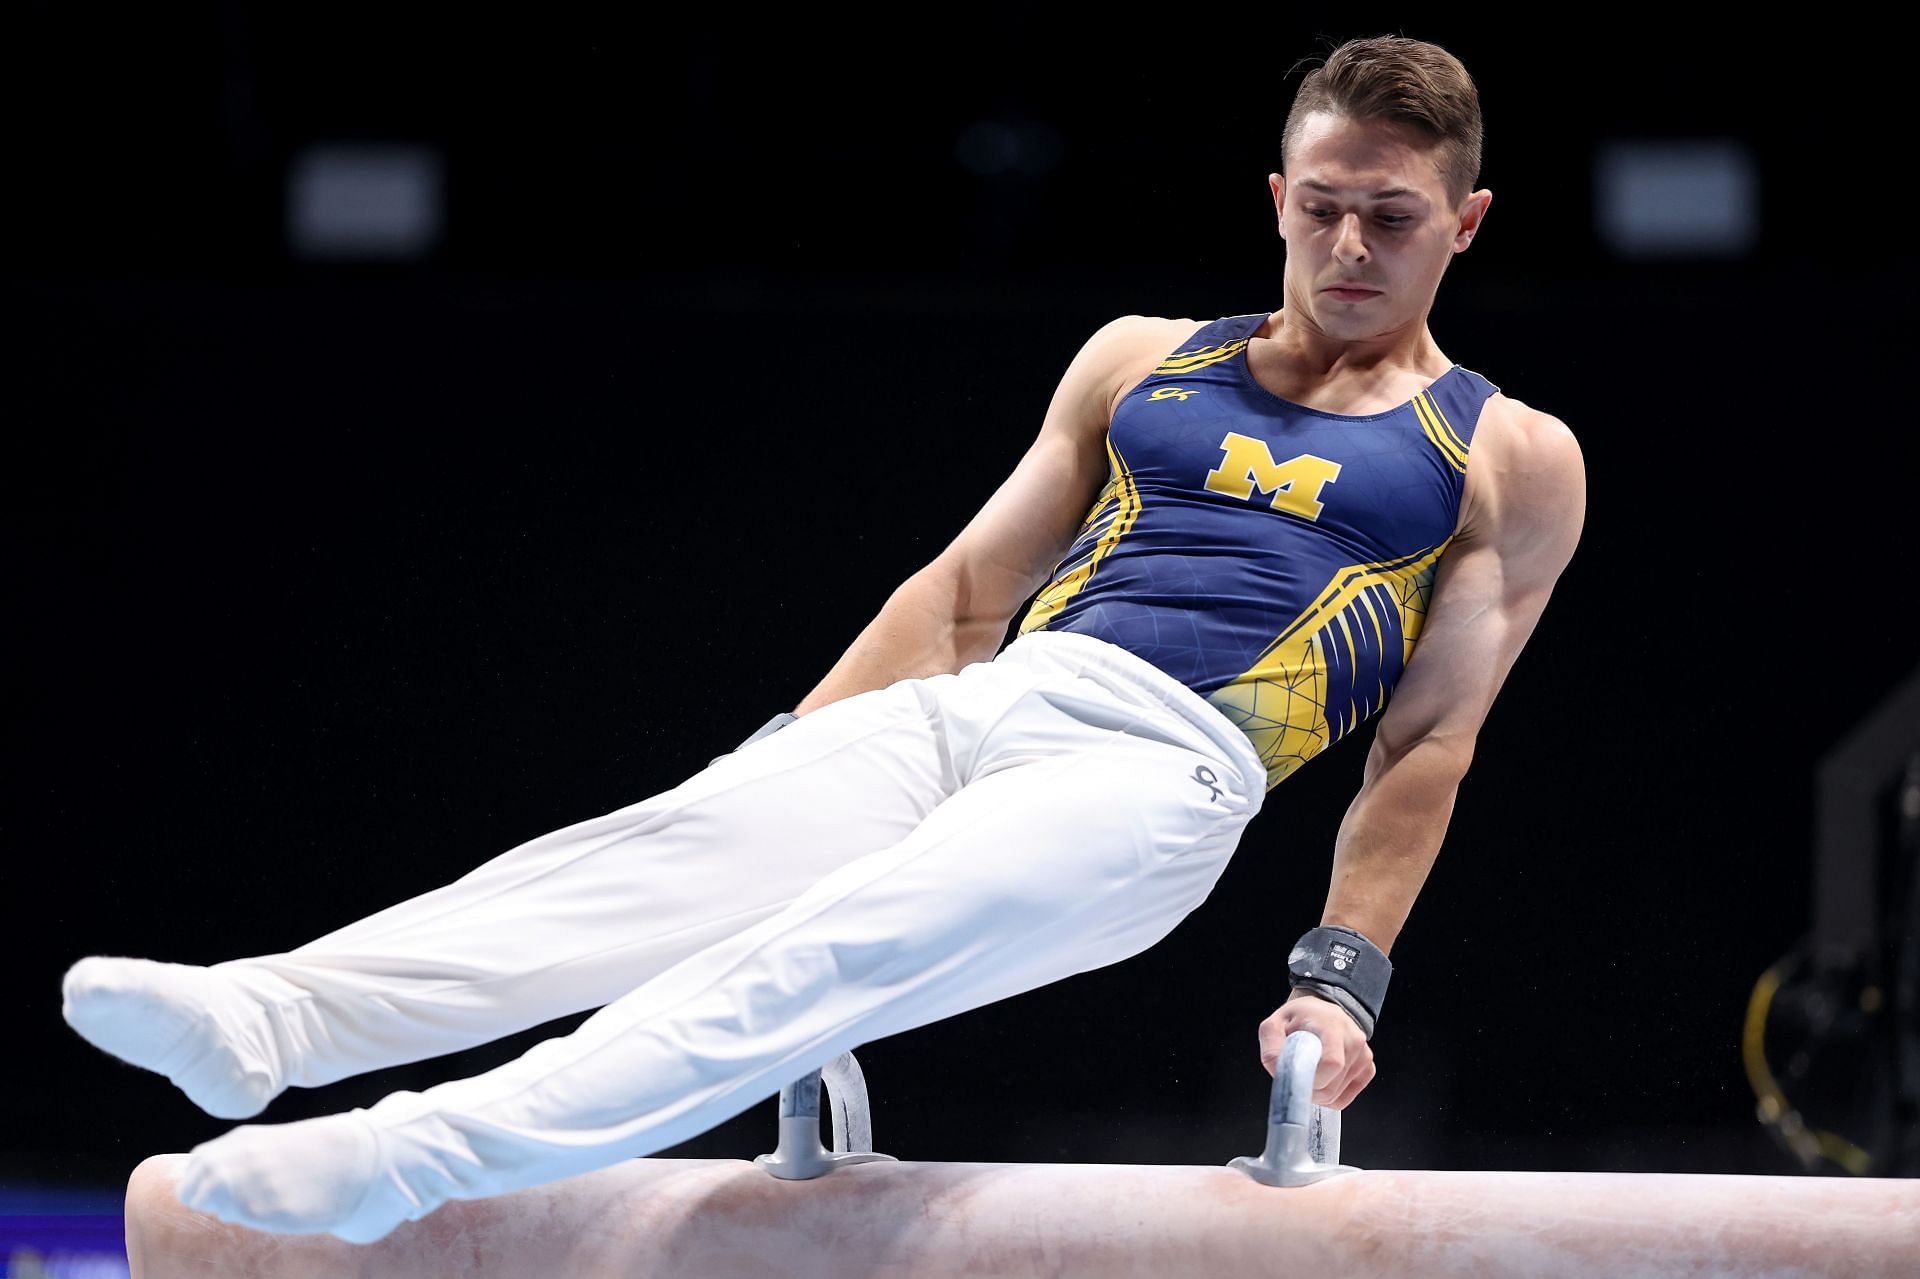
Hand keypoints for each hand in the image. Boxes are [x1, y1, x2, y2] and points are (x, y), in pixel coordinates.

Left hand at [1258, 990, 1375, 1109]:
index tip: (1296, 1079)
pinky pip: (1345, 1098)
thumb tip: (1279, 1073)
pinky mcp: (1367, 1068)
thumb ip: (1271, 1047)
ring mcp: (1364, 1055)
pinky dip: (1329, 1097)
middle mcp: (1354, 1040)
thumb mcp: (1274, 1025)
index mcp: (1333, 1026)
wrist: (1321, 1013)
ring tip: (1307, 1074)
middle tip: (1295, 1078)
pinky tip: (1321, 1080)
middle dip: (1308, 1090)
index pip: (1332, 1063)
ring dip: (1316, 1094)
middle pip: (1331, 1086)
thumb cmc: (1298, 1019)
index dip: (1312, 1080)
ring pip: (1336, 1096)